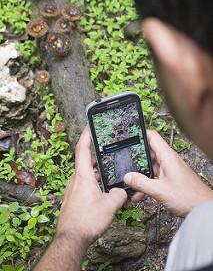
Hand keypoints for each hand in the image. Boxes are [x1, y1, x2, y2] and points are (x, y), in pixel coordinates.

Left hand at [57, 126, 126, 247]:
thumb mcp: (110, 205)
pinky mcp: (75, 198)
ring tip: (109, 170)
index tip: (89, 126)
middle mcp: (76, 180)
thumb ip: (120, 194)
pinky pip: (85, 184)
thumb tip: (123, 191)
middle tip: (107, 149)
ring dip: (96, 170)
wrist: (72, 238)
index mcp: (83, 176)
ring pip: (86, 173)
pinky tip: (104, 189)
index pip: (82, 149)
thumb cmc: (86, 220)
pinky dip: (94, 181)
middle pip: (85, 160)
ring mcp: (74, 189)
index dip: (86, 135)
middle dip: (96, 154)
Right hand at [124, 130, 212, 216]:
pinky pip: (154, 175)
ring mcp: (169, 168)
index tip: (129, 137)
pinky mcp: (169, 178)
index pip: (152, 136)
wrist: (201, 208)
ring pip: (150, 165)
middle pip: (148, 151)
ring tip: (130, 182)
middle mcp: (168, 159)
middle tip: (125, 162)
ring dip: (140, 173)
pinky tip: (139, 192)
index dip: (140, 134)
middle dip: (136, 157)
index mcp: (167, 156)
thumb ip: (141, 183)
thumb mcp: (159, 190)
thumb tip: (128, 177)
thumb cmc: (188, 196)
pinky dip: (146, 182)